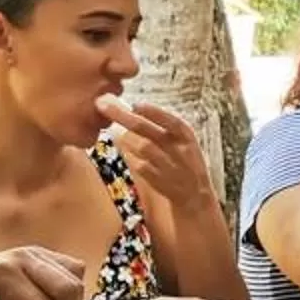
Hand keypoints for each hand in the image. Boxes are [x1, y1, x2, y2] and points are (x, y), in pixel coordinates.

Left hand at [98, 96, 219, 212]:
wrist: (194, 195)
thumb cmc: (185, 162)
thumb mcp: (183, 142)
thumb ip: (164, 128)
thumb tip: (133, 110)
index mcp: (188, 138)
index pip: (171, 121)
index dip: (154, 112)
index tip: (135, 104)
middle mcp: (180, 151)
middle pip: (149, 131)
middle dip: (125, 117)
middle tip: (105, 107)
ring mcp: (169, 167)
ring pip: (142, 147)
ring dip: (125, 138)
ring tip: (114, 132)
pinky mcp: (159, 181)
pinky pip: (139, 165)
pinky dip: (130, 156)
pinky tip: (125, 151)